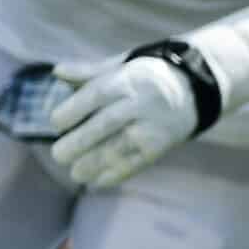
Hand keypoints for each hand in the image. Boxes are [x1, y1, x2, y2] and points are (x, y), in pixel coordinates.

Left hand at [46, 52, 201, 187]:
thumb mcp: (122, 66)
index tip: (55, 124)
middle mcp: (140, 103)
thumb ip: (89, 73)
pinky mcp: (160, 146)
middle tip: (58, 155)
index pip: (95, 96)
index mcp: (126, 80)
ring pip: (119, 147)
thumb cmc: (145, 78)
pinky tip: (96, 181)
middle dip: (79, 143)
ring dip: (94, 164)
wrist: (193, 90)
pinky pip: (135, 163)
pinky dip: (115, 175)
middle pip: (105, 124)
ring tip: (75, 173)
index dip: (71, 112)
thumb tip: (57, 72)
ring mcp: (152, 126)